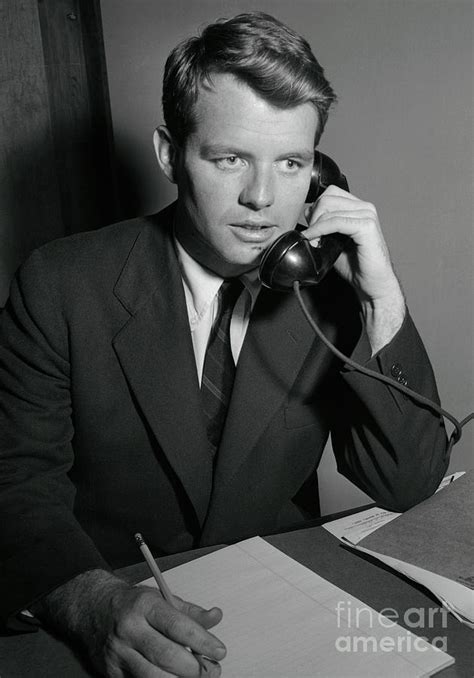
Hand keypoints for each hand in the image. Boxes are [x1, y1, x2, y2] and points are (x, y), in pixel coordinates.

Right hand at [32, 570, 225, 676]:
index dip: (203, 641)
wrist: (93, 609)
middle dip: (195, 668)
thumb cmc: (132, 604)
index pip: (178, 626)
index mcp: (145, 605)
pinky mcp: (112, 672)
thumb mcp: (161, 598)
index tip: (219, 651)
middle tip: (212, 670)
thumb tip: (216, 617)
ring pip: (153, 677)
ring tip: (197, 677)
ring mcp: (119, 653)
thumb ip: (190, 612)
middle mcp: (130, 629)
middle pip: (167, 656)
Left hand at [304, 185, 401, 303]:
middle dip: (313, 217)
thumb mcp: (333, 241)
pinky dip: (320, 230)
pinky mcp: (367, 226)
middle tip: (309, 238)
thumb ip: (323, 225)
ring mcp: (367, 215)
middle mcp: (365, 207)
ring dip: (315, 225)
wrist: (372, 284)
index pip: (329, 194)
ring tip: (313, 243)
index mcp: (358, 208)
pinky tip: (315, 241)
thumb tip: (307, 213)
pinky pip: (335, 221)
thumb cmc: (356, 266)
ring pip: (329, 207)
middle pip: (327, 197)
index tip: (309, 230)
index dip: (315, 210)